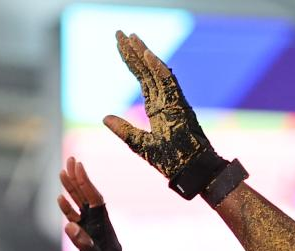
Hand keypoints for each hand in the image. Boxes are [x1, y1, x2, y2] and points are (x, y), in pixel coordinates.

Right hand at [58, 157, 145, 250]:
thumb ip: (84, 245)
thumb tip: (70, 227)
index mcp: (103, 228)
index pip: (94, 198)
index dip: (85, 181)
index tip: (77, 164)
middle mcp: (99, 227)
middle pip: (87, 197)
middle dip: (78, 179)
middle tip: (69, 160)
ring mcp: (93, 233)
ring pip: (80, 206)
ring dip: (71, 190)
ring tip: (63, 173)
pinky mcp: (87, 241)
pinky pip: (76, 220)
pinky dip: (68, 209)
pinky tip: (61, 200)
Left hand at [103, 31, 228, 199]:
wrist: (191, 172)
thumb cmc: (171, 162)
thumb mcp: (140, 145)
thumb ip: (124, 130)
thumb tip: (104, 117)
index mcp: (157, 108)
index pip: (142, 78)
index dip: (131, 61)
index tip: (120, 44)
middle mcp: (166, 101)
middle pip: (147, 71)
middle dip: (134, 52)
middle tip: (120, 33)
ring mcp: (175, 102)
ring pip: (157, 73)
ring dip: (145, 55)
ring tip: (132, 38)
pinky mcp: (181, 107)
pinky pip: (169, 84)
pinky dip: (159, 69)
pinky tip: (148, 55)